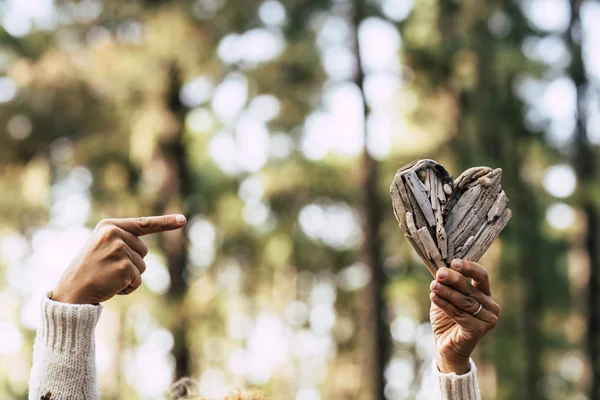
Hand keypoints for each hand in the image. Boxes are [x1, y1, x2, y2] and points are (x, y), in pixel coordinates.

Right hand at [52, 215, 186, 304]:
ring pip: (142, 267)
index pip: (143, 223)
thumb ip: (122, 242)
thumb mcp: (102, 248)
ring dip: (128, 277)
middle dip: (131, 264)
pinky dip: (127, 288)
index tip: (183, 220)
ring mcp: (120, 250)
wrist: (70, 293)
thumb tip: (142, 247)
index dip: (165, 222)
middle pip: (143, 251)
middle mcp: (115, 234)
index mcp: (109, 225)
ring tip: (107, 277)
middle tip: (107, 269)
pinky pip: (137, 281)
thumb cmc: (88, 271)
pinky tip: (110, 286)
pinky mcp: (124, 268)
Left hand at [429, 259, 499, 373]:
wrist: (446, 346)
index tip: (453, 262)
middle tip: (439, 274)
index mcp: (486, 294)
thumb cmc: (447, 320)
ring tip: (433, 286)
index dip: (469, 267)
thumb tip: (440, 268)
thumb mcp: (446, 297)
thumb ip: (446, 284)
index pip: (482, 276)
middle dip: (452, 279)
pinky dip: (446, 305)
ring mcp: (488, 319)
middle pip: (470, 288)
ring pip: (464, 301)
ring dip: (447, 292)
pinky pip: (460, 314)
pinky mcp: (479, 330)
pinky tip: (434, 297)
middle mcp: (491, 306)